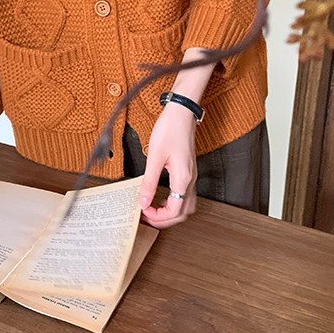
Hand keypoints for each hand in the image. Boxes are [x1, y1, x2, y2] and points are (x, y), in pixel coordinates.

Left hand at [139, 103, 197, 227]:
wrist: (182, 112)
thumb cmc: (170, 129)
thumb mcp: (154, 157)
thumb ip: (149, 182)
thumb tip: (143, 202)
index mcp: (183, 178)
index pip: (174, 211)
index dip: (158, 216)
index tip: (143, 210)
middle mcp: (190, 180)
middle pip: (182, 213)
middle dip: (164, 220)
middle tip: (146, 216)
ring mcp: (191, 176)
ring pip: (186, 205)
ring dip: (170, 212)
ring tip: (152, 209)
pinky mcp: (188, 171)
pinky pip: (184, 195)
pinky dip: (173, 202)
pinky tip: (160, 198)